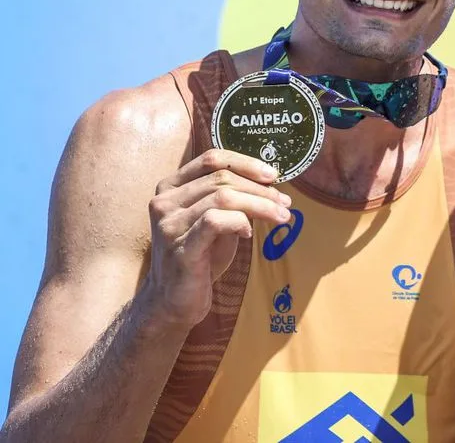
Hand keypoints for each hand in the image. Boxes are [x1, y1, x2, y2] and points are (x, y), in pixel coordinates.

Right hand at [142, 149, 291, 330]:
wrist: (175, 301)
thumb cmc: (200, 258)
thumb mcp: (216, 220)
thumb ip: (233, 199)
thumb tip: (269, 184)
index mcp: (171, 187)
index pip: (212, 158)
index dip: (246, 163)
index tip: (273, 175)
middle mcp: (165, 201)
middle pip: (222, 178)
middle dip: (260, 189)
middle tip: (284, 202)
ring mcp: (169, 224)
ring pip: (223, 197)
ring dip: (259, 205)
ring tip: (280, 216)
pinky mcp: (180, 247)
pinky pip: (215, 221)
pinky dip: (239, 221)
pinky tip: (248, 233)